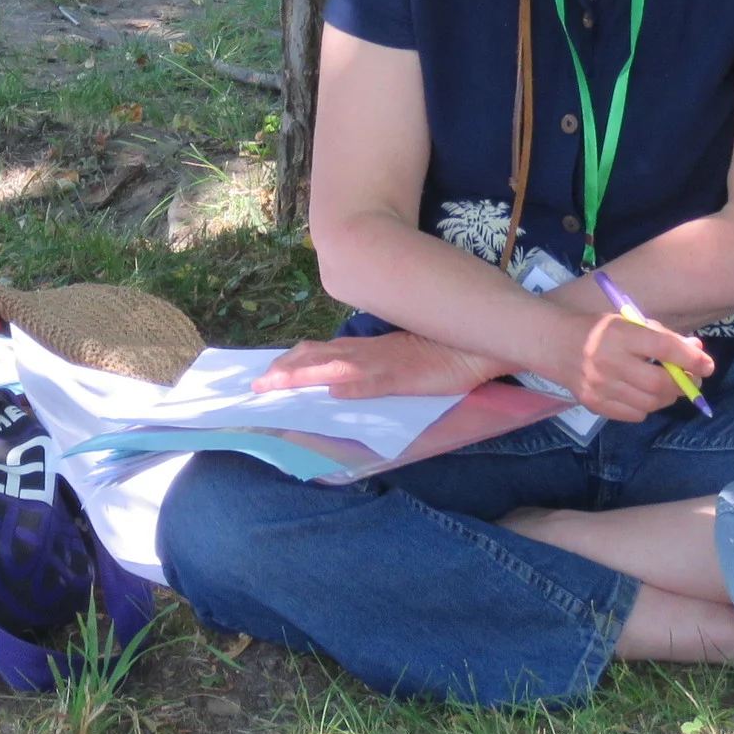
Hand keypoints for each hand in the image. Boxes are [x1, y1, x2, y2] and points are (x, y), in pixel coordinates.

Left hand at [252, 331, 507, 399]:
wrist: (477, 344)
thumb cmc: (440, 350)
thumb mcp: (399, 358)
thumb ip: (370, 369)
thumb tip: (338, 384)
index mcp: (366, 350)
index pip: (319, 354)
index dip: (291, 363)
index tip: (265, 375)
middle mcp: (367, 353)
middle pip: (316, 357)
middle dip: (284, 371)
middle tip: (256, 385)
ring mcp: (383, 363)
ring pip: (334, 366)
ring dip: (302, 376)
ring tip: (274, 385)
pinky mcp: (402, 375)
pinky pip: (372, 380)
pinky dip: (351, 384)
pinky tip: (333, 390)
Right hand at [547, 310, 715, 422]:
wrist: (554, 345)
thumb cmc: (598, 330)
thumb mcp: (628, 323)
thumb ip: (662, 337)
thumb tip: (697, 352)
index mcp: (619, 334)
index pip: (664, 348)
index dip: (691, 358)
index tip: (707, 365)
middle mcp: (609, 362)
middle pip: (659, 383)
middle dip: (682, 384)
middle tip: (690, 380)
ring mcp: (600, 386)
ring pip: (651, 403)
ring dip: (667, 397)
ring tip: (666, 387)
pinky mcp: (595, 404)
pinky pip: (635, 414)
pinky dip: (647, 407)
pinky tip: (642, 394)